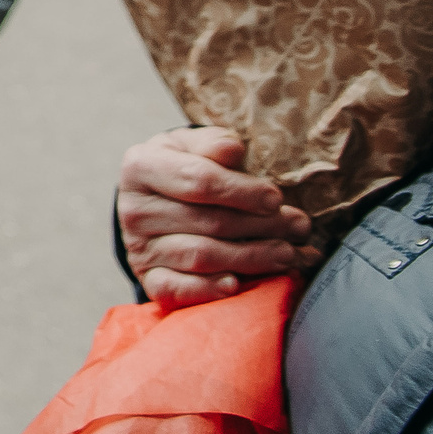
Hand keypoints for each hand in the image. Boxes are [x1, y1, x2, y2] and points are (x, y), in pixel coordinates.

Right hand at [118, 126, 318, 306]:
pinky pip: (176, 289)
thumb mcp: (192, 146)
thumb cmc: (184, 168)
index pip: (199, 181)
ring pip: (202, 256)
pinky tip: (236, 285)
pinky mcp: (148, 278)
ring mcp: (139, 247)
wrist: (154, 202)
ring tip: (288, 253)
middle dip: (262, 226)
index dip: (244, 192)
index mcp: (141, 166)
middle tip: (299, 227)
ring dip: (253, 258)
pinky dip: (208, 289)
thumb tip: (232, 150)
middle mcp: (134, 209)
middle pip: (209, 221)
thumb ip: (212, 144)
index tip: (277, 198)